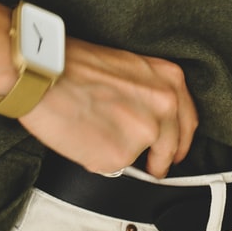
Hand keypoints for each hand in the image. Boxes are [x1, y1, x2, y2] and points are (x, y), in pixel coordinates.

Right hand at [19, 37, 198, 177]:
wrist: (43, 72)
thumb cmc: (74, 64)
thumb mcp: (129, 68)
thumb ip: (148, 94)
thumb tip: (147, 121)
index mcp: (169, 79)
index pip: (187, 120)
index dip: (180, 139)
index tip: (175, 149)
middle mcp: (165, 106)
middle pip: (173, 147)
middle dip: (162, 159)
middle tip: (153, 166)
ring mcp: (145, 132)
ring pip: (141, 157)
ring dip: (125, 156)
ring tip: (100, 141)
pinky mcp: (120, 155)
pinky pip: (114, 167)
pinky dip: (99, 159)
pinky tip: (84, 139)